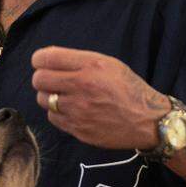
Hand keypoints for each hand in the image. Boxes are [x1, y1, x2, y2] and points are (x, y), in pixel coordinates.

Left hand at [31, 46, 170, 149]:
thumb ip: (80, 61)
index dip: (39, 59)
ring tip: (64, 96)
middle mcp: (81, 86)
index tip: (41, 62)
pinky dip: (58, 114)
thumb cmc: (129, 89)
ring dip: (49, 97)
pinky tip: (71, 111)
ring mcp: (78, 110)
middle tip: (51, 81)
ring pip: (43, 100)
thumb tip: (49, 60)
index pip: (47, 57)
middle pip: (39, 79)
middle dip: (42, 78)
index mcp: (90, 65)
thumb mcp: (110, 64)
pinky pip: (53, 118)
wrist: (146, 121)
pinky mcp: (78, 129)